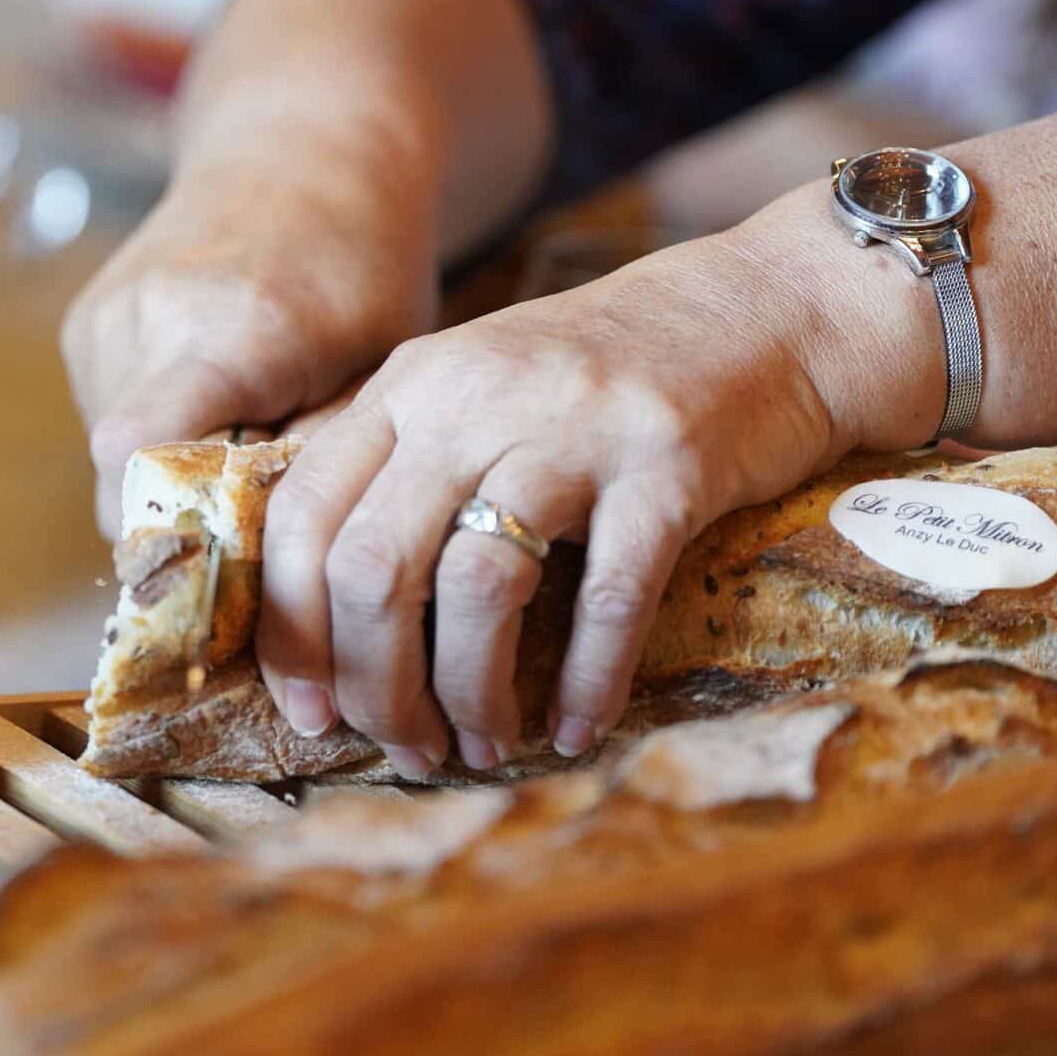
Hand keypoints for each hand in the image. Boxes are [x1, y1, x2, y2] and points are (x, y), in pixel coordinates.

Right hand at [61, 178, 435, 538]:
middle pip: (128, 483)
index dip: (177, 531)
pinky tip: (217, 407)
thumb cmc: (363, 269)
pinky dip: (157, 441)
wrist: (303, 152)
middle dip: (188, 524)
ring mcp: (105, 317)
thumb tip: (277, 571)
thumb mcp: (377, 370)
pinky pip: (108, 424)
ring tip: (246, 446)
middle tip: (260, 524)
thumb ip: (321, 465)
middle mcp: (151, 317)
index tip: (235, 568)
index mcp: (237, 329)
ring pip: (111, 465)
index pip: (144, 455)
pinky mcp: (83, 324)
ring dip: (172, 483)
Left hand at [253, 189, 940, 775]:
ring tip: (484, 744)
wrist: (767, 308)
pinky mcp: (667, 464)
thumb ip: (398, 465)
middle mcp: (473, 398)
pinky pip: (608, 598)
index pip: (300, 516)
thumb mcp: (476, 388)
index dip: (289, 630)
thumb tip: (317, 603)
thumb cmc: (606, 372)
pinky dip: (586, 681)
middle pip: (374, 566)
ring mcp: (572, 427)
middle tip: (405, 746)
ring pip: (476, 587)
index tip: (307, 711)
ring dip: (469, 694)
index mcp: (410, 386)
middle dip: (376, 685)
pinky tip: (578, 727)